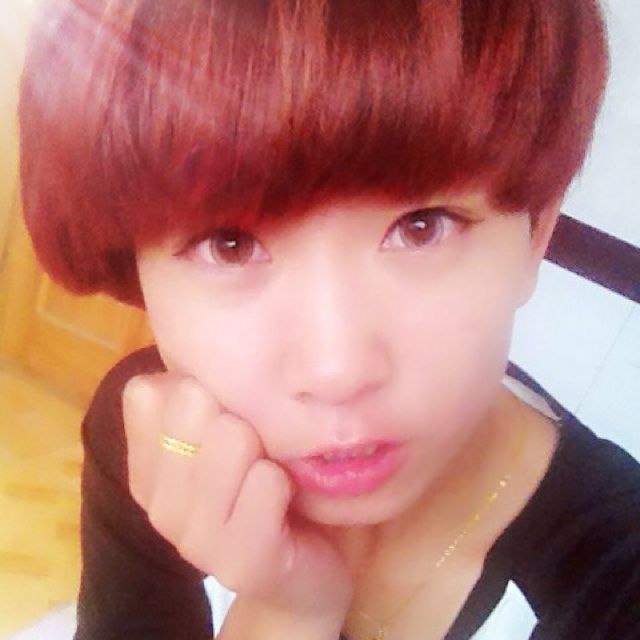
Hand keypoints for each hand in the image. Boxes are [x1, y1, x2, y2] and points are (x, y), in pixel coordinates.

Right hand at [122, 373, 353, 621]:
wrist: (305, 567)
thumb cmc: (265, 488)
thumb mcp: (227, 435)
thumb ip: (197, 399)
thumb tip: (185, 361)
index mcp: (147, 469)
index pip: (147, 391)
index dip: (195, 387)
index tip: (222, 413)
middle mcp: (157, 505)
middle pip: (192, 404)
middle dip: (235, 413)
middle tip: (253, 448)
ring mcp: (193, 540)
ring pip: (231, 438)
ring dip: (263, 448)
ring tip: (269, 474)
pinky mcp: (239, 563)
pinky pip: (266, 482)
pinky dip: (285, 481)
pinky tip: (285, 501)